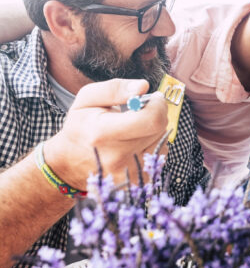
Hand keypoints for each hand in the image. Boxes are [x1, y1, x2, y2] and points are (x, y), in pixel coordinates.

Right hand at [43, 78, 168, 189]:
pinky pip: (160, 154)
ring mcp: (129, 173)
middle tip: (142, 110)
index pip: (151, 119)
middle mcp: (117, 157)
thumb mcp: (87, 99)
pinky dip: (152, 144)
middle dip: (156, 113)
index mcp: (102, 133)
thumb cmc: (81, 126)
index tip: (152, 98)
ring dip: (154, 129)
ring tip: (133, 129)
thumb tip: (143, 87)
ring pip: (162, 140)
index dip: (157, 104)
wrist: (70, 164)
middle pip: (159, 128)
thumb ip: (115, 89)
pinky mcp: (139, 181)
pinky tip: (136, 143)